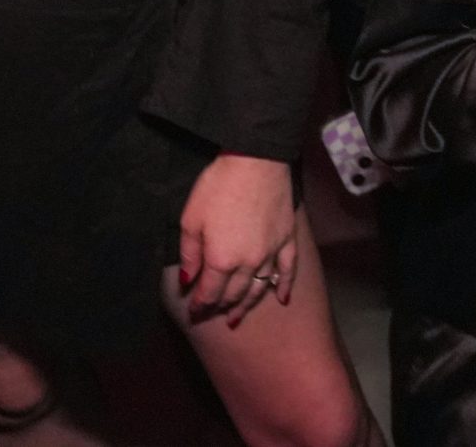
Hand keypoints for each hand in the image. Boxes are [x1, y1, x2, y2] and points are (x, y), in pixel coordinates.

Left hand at [176, 153, 297, 326]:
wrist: (255, 160)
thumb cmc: (218, 186)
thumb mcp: (191, 219)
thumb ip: (189, 254)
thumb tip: (187, 281)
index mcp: (221, 260)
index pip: (209, 293)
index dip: (200, 304)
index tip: (193, 310)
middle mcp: (248, 263)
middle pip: (234, 294)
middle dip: (220, 306)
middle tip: (211, 312)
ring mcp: (271, 252)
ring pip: (259, 288)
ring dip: (247, 304)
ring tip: (237, 316)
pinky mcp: (287, 239)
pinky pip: (288, 270)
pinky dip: (284, 287)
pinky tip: (282, 299)